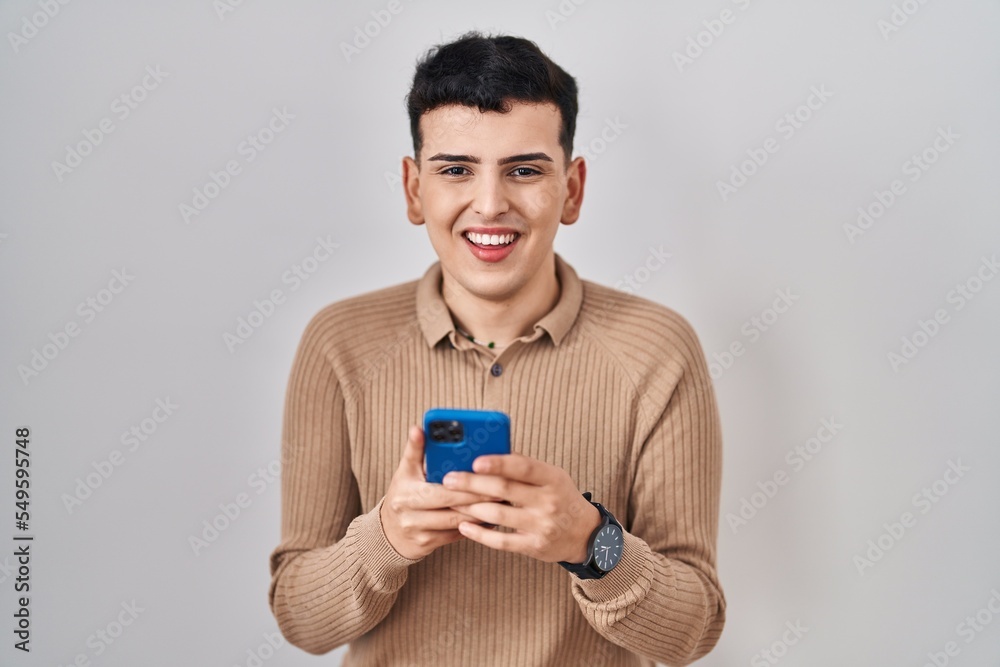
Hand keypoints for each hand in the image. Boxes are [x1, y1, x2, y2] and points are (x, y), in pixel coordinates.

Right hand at [380, 425, 496, 559]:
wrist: (387, 532)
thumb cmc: (402, 495)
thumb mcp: (405, 471)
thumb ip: (415, 449)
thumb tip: (419, 428)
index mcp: (407, 493)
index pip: (442, 490)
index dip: (466, 485)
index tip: (486, 476)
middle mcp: (411, 515)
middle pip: (453, 508)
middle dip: (480, 498)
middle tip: (503, 488)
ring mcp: (420, 532)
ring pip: (458, 524)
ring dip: (481, 513)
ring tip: (502, 502)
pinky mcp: (428, 545)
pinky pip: (457, 536)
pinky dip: (475, 526)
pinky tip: (491, 518)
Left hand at [443, 453, 601, 563]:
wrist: (585, 534)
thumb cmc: (561, 497)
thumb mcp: (552, 476)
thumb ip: (524, 466)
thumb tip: (490, 451)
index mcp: (552, 478)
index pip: (524, 466)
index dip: (499, 463)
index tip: (475, 461)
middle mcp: (548, 501)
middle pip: (504, 489)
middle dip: (472, 483)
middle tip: (449, 479)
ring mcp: (541, 525)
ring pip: (498, 514)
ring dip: (470, 507)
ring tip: (451, 501)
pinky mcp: (533, 546)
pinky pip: (501, 541)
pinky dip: (479, 534)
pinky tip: (464, 526)